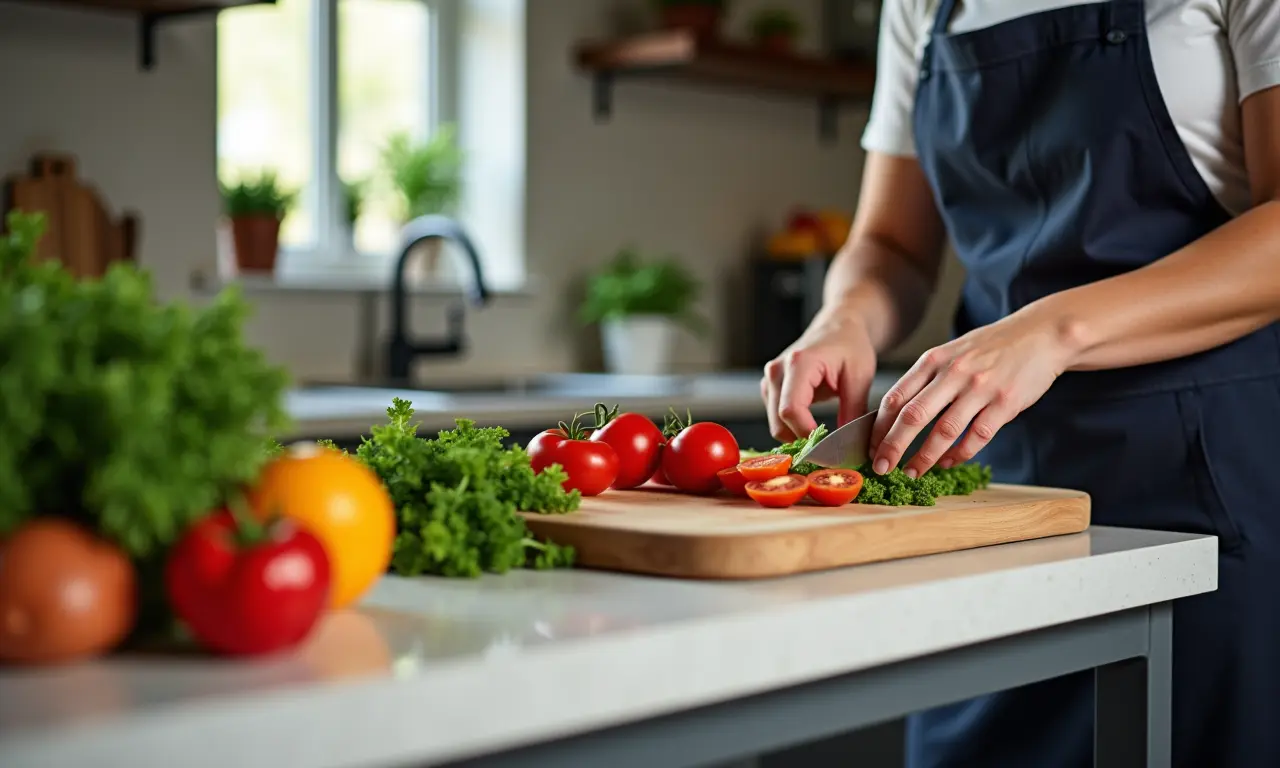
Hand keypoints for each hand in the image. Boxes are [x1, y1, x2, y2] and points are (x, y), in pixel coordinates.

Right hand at [762, 307, 877, 441]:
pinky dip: (793, 428)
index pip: (791, 410)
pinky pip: (776, 418)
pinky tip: (813, 425)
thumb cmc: (850, 346)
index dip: (807, 434)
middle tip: (830, 448)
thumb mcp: (860, 378)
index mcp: (799, 363)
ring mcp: (770, 379)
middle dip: (803, 439)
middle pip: (779, 421)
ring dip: (797, 435)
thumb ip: (853, 412)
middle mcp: (777, 370)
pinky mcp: (771, 388)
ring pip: (776, 423)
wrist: (838, 327)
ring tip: (823, 435)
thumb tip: (849, 447)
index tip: (829, 446)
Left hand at [868, 308, 1074, 476]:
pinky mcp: (1005, 403)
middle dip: (892, 446)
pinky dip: (959, 454)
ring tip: (912, 473)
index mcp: (934, 359)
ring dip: (924, 457)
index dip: (879, 426)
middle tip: (881, 467)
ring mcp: (980, 388)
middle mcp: (953, 373)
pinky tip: (947, 463)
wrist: (1042, 334)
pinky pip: (977, 436)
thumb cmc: (992, 347)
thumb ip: (927, 378)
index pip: (896, 396)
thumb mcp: (952, 351)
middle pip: (913, 416)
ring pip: (943, 431)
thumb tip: (896, 414)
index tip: (870, 446)